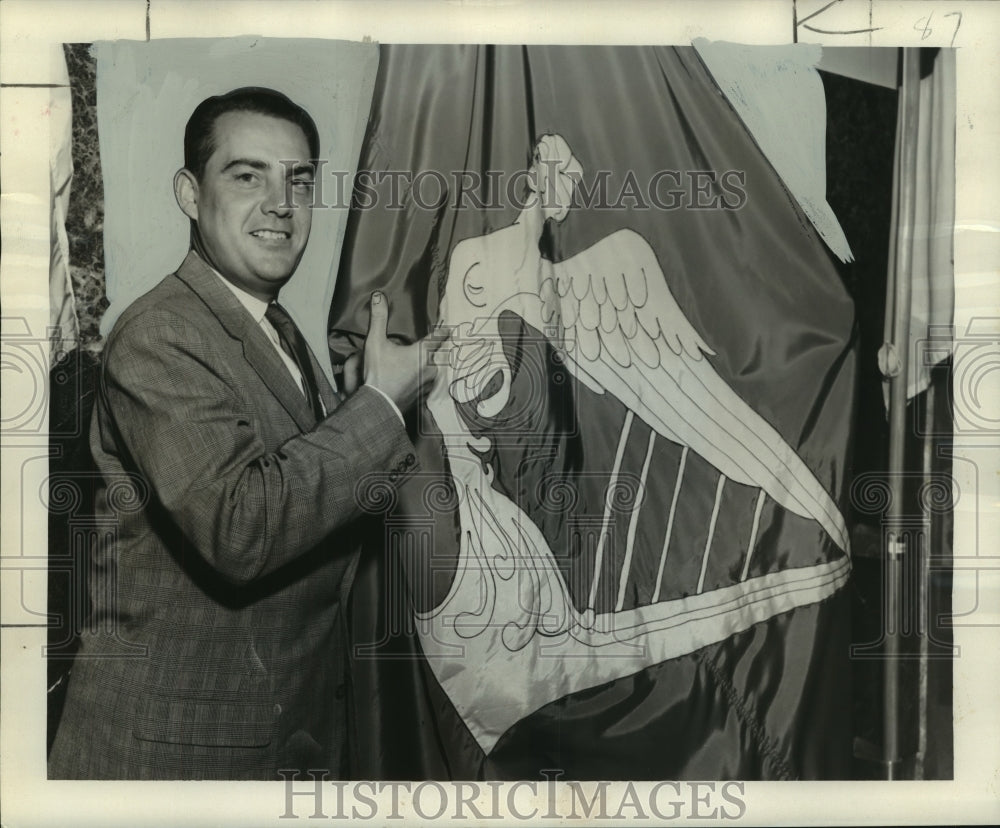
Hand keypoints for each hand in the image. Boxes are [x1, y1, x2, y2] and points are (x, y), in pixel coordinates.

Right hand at [362, 291, 446, 411]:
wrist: (378, 406)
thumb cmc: (378, 374)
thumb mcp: (375, 343)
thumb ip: (378, 318)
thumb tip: (378, 296)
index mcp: (422, 353)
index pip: (439, 336)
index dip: (444, 329)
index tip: (449, 324)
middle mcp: (431, 368)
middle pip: (440, 353)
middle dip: (438, 348)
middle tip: (438, 342)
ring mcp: (429, 383)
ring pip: (436, 368)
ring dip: (432, 363)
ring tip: (425, 360)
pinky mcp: (425, 395)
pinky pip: (429, 382)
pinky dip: (425, 377)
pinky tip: (417, 377)